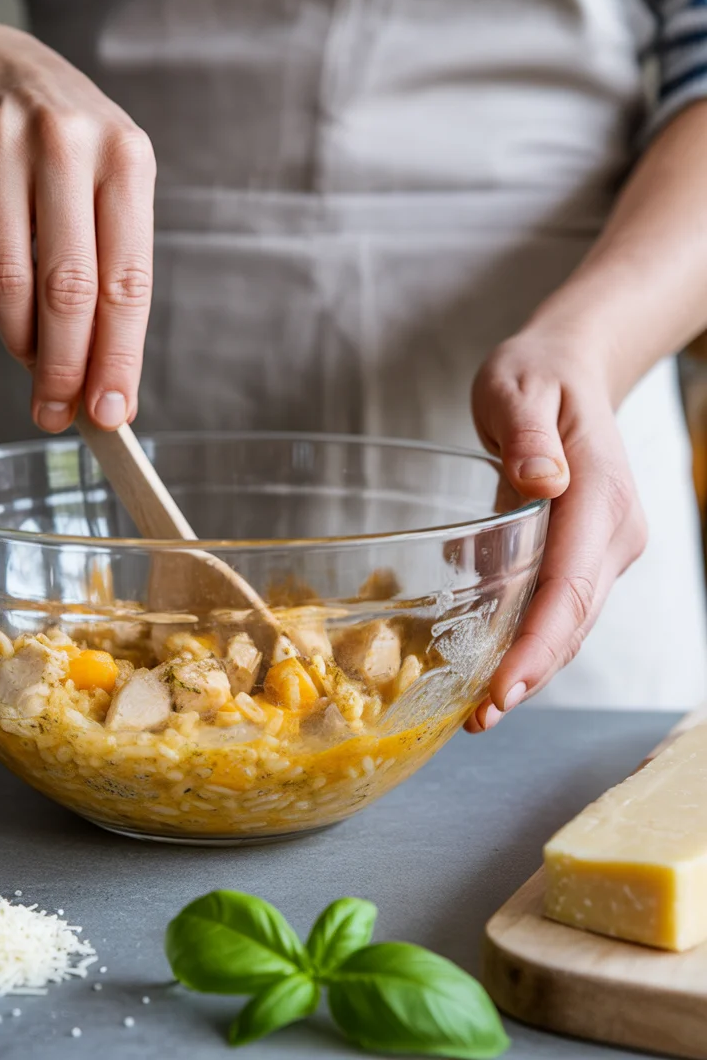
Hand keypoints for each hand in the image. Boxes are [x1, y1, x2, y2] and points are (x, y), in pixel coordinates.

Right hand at [0, 20, 155, 432]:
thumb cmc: (68, 150)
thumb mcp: (114, 191)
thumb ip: (114, 278)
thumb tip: (106, 382)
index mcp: (126, 159)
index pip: (126, 282)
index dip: (117, 358)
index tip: (111, 411)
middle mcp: (65, 143)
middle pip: (66, 290)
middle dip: (63, 368)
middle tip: (58, 410)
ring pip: (6, 281)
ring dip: (20, 339)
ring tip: (33, 354)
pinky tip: (0, 297)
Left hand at [464, 327, 647, 731]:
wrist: (570, 370)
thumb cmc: (537, 376)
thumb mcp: (519, 387)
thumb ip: (529, 434)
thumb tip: (541, 481)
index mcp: (601, 494)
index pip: (574, 584)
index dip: (540, 643)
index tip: (504, 689)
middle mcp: (613, 531)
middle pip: (575, 618)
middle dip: (530, 674)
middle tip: (478, 720)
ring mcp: (604, 547)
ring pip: (570, 622)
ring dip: (528, 669)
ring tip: (476, 713)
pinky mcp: (584, 555)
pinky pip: (558, 607)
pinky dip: (527, 642)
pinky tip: (489, 671)